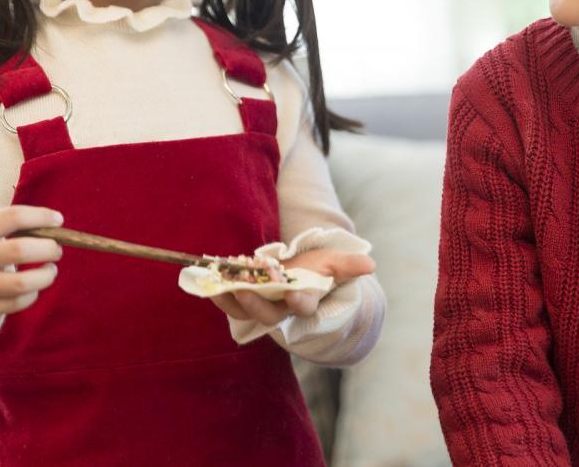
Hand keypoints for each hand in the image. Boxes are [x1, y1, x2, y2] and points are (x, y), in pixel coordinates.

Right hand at [0, 205, 63, 324]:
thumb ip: (3, 227)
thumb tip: (48, 226)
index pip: (14, 216)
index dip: (42, 216)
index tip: (58, 220)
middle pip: (21, 250)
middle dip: (49, 249)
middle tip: (56, 250)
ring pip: (23, 283)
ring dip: (46, 275)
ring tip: (50, 270)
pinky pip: (16, 304)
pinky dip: (32, 295)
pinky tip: (33, 288)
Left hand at [208, 247, 375, 326]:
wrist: (302, 280)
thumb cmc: (320, 272)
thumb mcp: (335, 265)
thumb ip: (349, 266)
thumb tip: (370, 264)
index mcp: (306, 300)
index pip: (303, 305)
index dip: (299, 301)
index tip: (292, 293)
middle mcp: (283, 309)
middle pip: (269, 314)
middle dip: (255, 303)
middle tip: (242, 290)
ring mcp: (263, 307)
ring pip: (246, 311)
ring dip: (231, 301)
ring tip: (218, 287)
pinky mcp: (247, 302)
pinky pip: (231, 305)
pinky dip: (219, 296)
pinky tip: (208, 285)